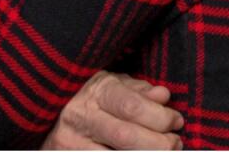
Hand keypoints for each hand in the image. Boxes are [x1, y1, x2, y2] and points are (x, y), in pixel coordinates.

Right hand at [42, 72, 183, 149]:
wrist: (51, 114)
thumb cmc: (93, 97)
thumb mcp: (115, 85)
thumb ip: (140, 91)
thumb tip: (163, 96)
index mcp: (97, 91)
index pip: (132, 106)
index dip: (161, 117)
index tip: (177, 121)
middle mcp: (80, 117)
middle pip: (126, 137)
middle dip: (159, 144)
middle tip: (176, 143)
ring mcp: (71, 143)